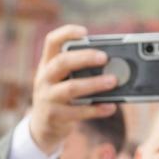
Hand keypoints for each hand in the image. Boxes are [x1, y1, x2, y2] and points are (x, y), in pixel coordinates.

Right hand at [28, 25, 118, 154]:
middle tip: (105, 57)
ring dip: (94, 83)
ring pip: (71, 88)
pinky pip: (77, 112)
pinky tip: (111, 107)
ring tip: (113, 81)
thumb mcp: (63, 79)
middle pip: (62, 62)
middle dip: (84, 58)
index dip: (66, 33)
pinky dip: (96, 109)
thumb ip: (81, 69)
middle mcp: (44, 78)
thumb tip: (116, 64)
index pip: (51, 41)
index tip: (84, 32)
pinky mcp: (54, 116)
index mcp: (47, 64)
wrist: (42, 126)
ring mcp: (47, 98)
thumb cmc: (62, 96)